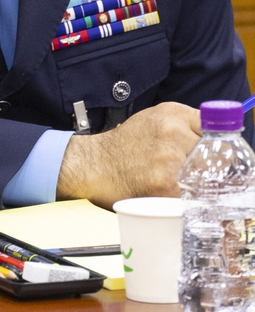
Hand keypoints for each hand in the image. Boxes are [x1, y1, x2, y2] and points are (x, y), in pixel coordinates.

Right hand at [57, 102, 201, 208]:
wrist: (93, 165)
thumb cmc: (124, 145)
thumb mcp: (153, 120)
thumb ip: (186, 125)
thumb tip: (217, 141)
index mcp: (172, 114)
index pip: (214, 130)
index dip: (213, 145)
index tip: (209, 154)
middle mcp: (172, 132)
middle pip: (214, 155)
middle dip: (204, 165)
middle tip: (186, 170)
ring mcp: (169, 160)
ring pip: (205, 177)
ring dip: (194, 183)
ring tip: (171, 180)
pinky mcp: (165, 185)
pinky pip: (191, 195)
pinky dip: (183, 197)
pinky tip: (166, 191)